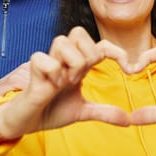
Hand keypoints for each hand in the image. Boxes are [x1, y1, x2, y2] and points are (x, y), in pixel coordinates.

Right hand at [0, 27, 131, 144]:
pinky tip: (51, 87)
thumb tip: (127, 119)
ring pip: (62, 41)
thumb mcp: (82, 112)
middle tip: (81, 77)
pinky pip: (43, 58)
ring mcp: (49, 62)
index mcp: (78, 65)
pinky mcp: (33, 70)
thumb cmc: (50, 111)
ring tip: (65, 83)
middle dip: (87, 54)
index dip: (117, 52)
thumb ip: (104, 113)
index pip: (100, 45)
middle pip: (78, 32)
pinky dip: (52, 72)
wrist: (26, 122)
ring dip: (70, 64)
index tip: (129, 69)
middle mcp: (64, 59)